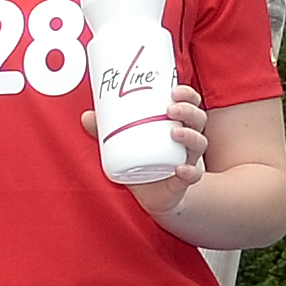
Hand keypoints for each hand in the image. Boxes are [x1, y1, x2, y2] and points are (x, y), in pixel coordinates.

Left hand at [85, 83, 213, 223]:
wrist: (155, 195)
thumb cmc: (143, 163)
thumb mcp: (124, 144)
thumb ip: (106, 132)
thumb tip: (87, 115)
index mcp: (178, 125)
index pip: (189, 105)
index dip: (187, 96)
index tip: (175, 90)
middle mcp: (188, 140)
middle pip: (197, 120)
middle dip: (188, 111)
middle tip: (172, 109)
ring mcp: (188, 160)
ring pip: (198, 144)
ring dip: (190, 136)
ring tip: (175, 132)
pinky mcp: (184, 181)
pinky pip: (193, 175)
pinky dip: (190, 172)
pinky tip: (181, 168)